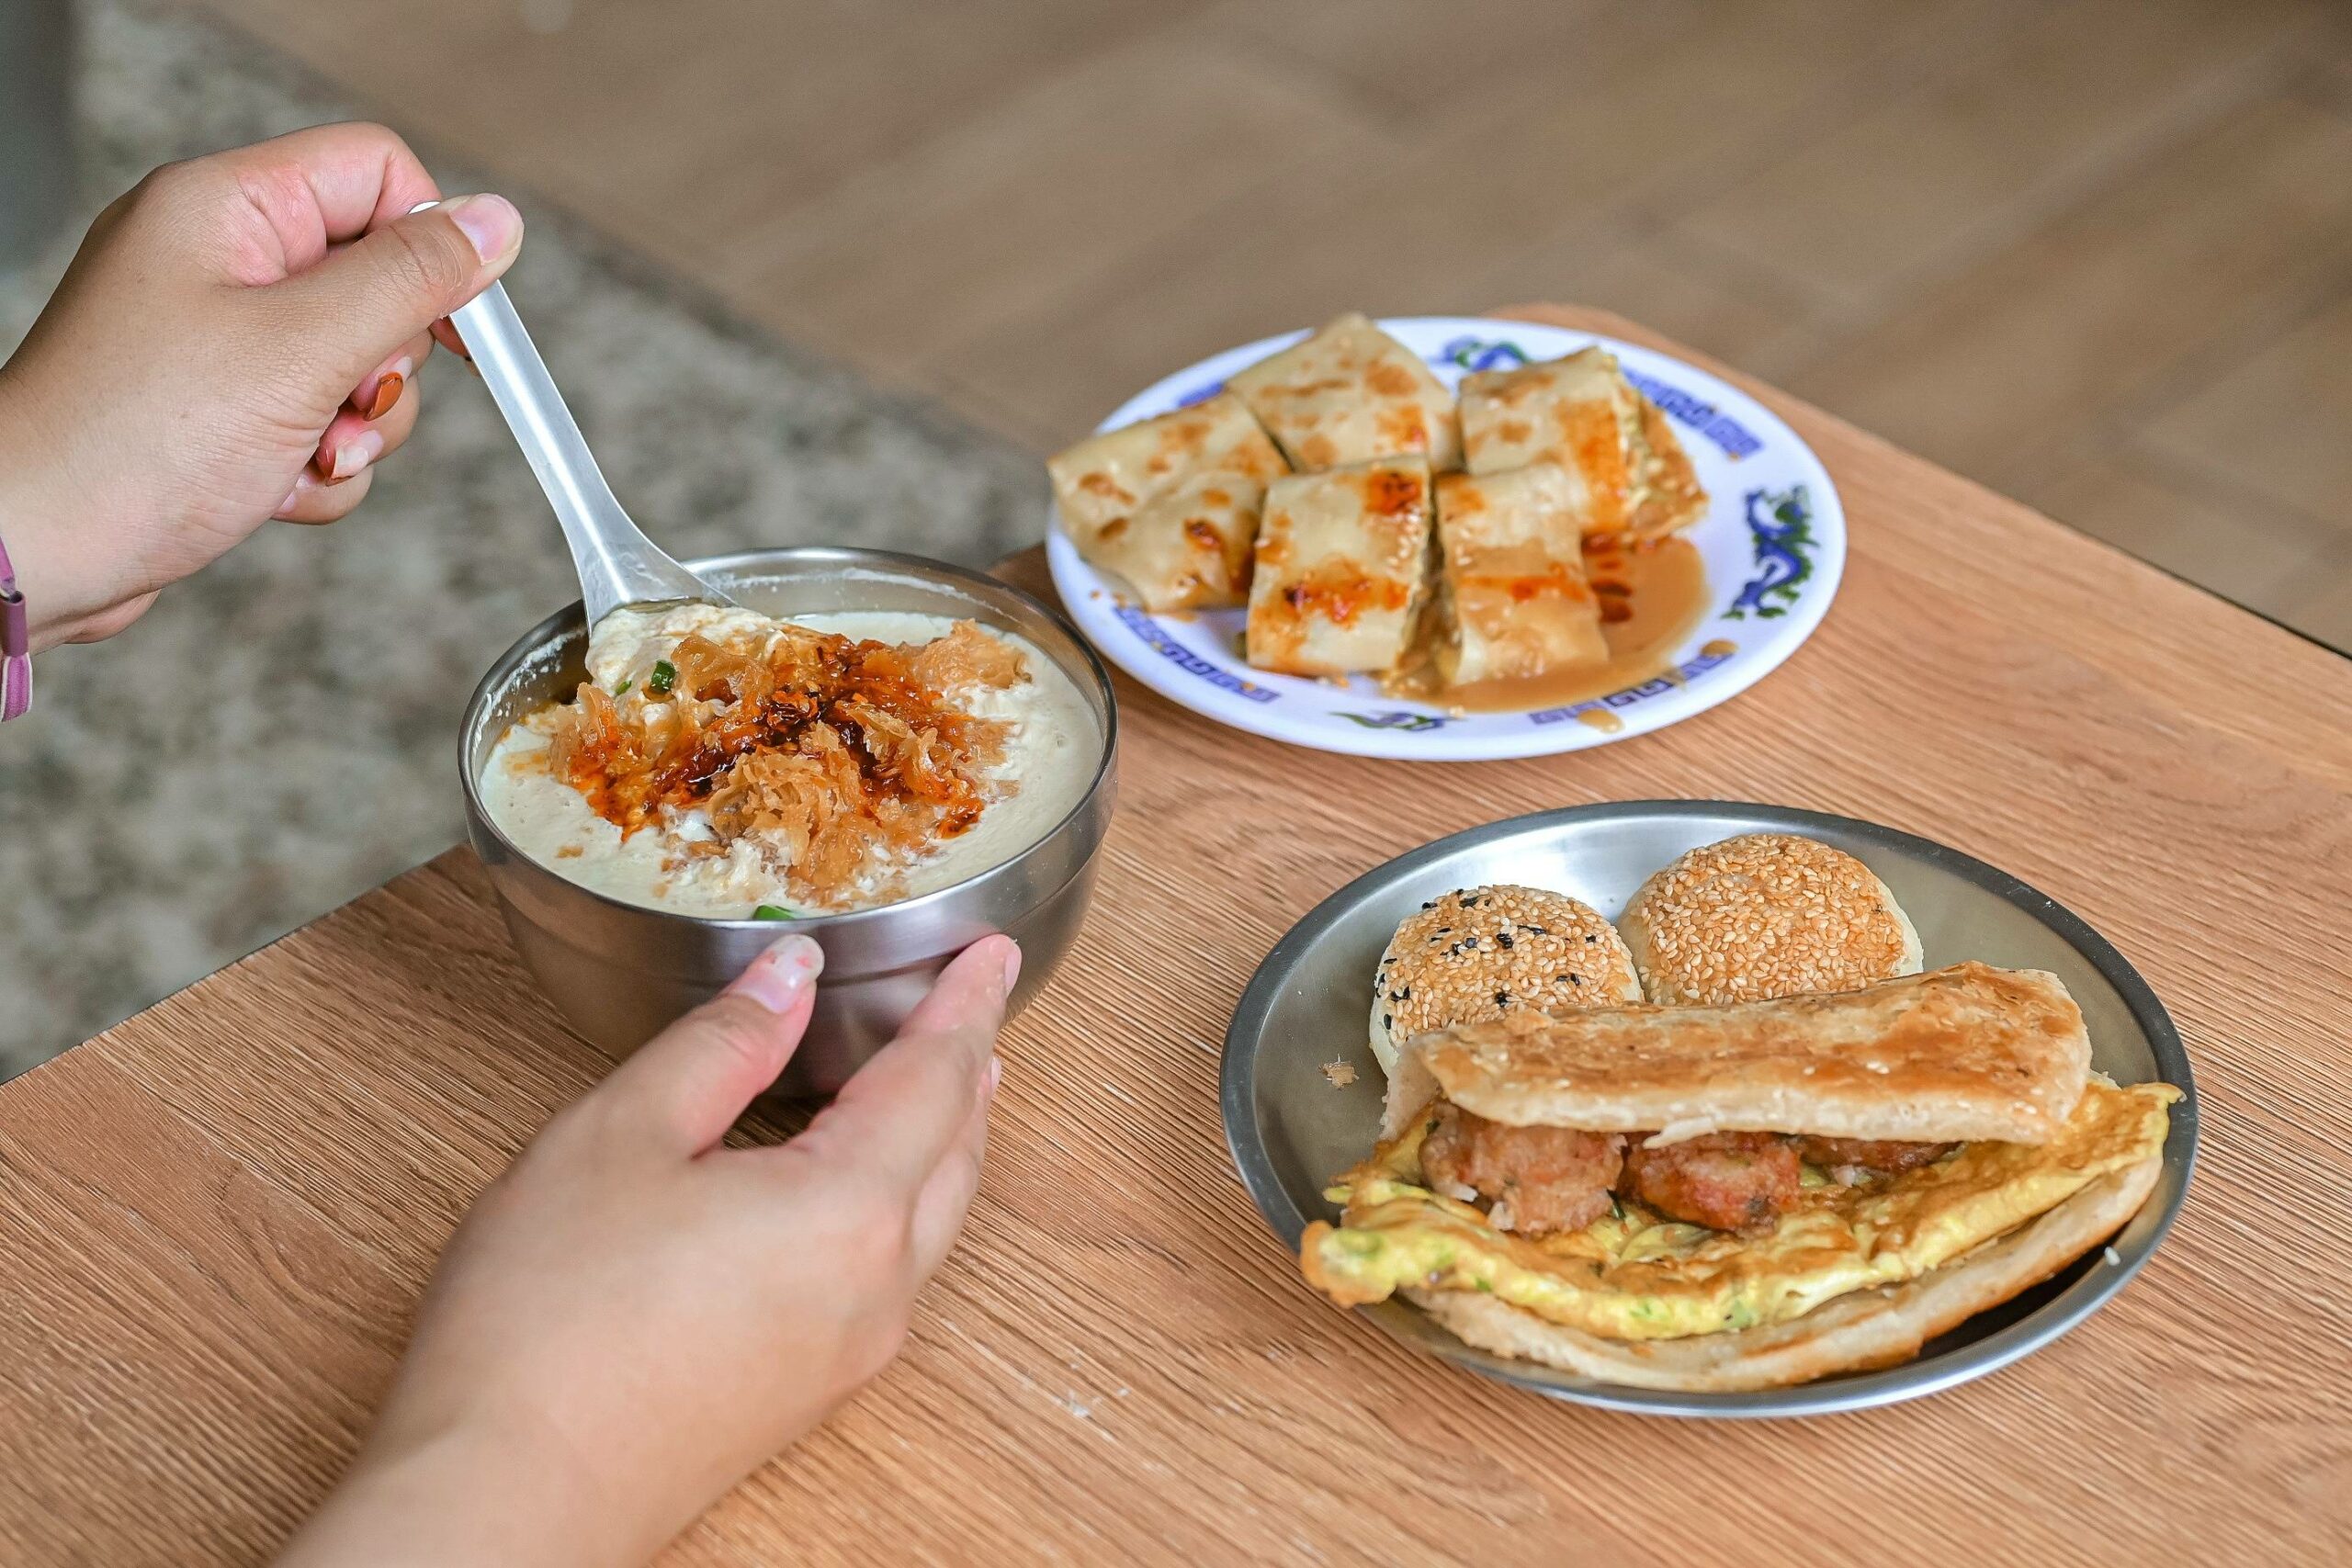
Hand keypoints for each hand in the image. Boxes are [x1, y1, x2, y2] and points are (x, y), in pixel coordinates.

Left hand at [0, 122, 522, 649]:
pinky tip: (270, 491)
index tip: (454, 327)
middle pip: (381, 279)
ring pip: (361, 366)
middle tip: (345, 403)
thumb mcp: (302, 348)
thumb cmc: (135, 441)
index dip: (432, 245)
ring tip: (305, 461)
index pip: (377, 174)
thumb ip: (411, 278)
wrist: (35, 550)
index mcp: (226, 208)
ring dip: (359, 430)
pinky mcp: (221, 408)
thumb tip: (498, 223)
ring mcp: (221, 338)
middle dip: (388, 364)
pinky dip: (317, 469)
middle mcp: (220, 260)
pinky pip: (321, 425)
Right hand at [276, 932, 1016, 1567]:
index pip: (939, 1077)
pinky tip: (858, 1181)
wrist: (509, 1495)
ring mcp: (850, 1350)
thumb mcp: (621, 1137)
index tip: (991, 953)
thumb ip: (721, 1044)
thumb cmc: (546, 1327)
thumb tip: (789, 976)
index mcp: (850, 1210)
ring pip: (933, 1217)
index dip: (965, 1003)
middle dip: (969, 1068)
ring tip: (938, 1080)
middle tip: (969, 1003)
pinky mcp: (809, 1390)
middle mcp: (877, 1287)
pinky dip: (900, 1198)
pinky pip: (890, 1269)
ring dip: (942, 1137)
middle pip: (956, 1150)